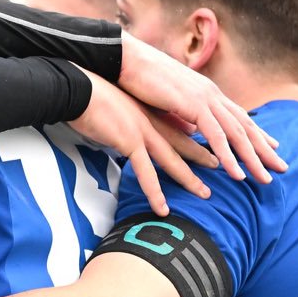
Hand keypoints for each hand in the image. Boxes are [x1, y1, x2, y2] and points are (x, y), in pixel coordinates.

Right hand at [69, 65, 216, 215]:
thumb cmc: (89, 94)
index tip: (206, 145)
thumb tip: (128, 128)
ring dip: (189, 179)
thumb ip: (127, 117)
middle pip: (182, 144)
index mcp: (146, 112)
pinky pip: (146, 173)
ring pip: (172, 160)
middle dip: (202, 157)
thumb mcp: (114, 104)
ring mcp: (142, 132)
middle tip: (219, 168)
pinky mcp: (130, 142)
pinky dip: (155, 193)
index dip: (192, 139)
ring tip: (205, 194)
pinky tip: (162, 209)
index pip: (175, 128)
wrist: (78, 87)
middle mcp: (150, 122)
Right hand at [117, 33, 285, 182]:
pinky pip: (216, 136)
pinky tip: (236, 174)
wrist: (123, 59)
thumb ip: (181, 116)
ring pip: (236, 134)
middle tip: (281, 168)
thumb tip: (189, 130)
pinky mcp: (191, 105)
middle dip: (264, 149)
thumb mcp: (166, 101)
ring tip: (264, 179)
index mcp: (205, 91)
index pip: (238, 115)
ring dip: (252, 158)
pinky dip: (229, 157)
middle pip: (244, 126)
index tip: (271, 147)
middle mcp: (210, 93)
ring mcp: (203, 98)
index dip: (256, 133)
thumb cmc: (138, 79)